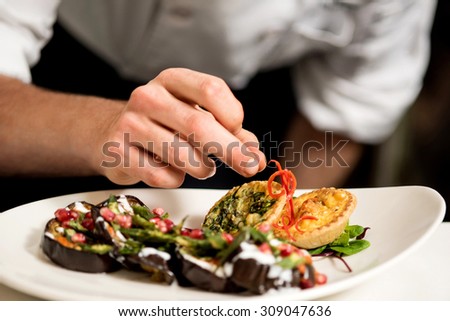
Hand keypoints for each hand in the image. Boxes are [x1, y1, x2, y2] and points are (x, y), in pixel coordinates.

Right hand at [98, 68, 265, 186]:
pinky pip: (163, 176)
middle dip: (231, 151)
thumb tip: (255, 158)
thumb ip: (230, 133)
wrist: (113, 134)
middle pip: (200, 125)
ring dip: (203, 169)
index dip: (232, 115)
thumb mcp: (196, 116)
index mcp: (172, 80)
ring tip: (201, 167)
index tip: (237, 131)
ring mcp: (130, 123)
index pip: (211, 90)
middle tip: (249, 167)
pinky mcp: (118, 152)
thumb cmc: (165, 125)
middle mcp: (149, 96)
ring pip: (184, 156)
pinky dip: (176, 179)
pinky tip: (169, 170)